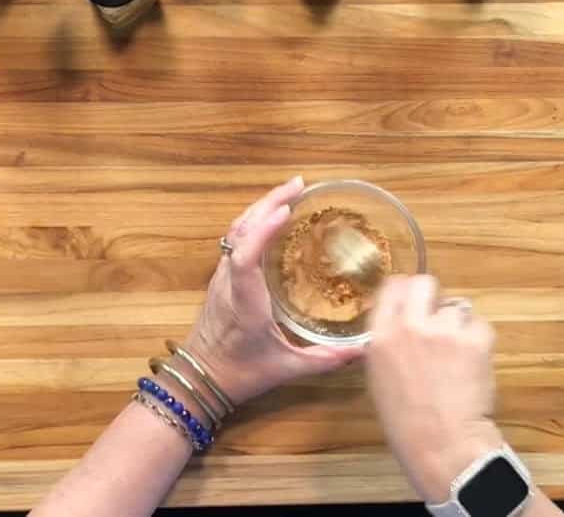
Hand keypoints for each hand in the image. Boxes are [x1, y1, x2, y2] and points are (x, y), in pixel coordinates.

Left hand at [181, 176, 362, 406]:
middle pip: (240, 232)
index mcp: (245, 303)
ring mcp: (222, 277)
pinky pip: (235, 240)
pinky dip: (254, 221)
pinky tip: (272, 217)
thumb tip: (363, 350)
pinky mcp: (221, 278)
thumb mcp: (286, 368)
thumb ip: (325, 359)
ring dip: (259, 207)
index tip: (285, 211)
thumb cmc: (240, 374)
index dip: (262, 231)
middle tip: (298, 185)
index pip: (246, 259)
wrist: (199, 379)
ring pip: (235, 231)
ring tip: (289, 193)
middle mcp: (230, 283)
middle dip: (267, 203)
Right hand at [366, 275, 503, 503]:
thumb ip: (389, 343)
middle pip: (424, 283)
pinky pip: (480, 326)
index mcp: (381, 337)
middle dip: (434, 296)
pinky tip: (473, 366)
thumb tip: (404, 323)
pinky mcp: (474, 339)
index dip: (405, 291)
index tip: (413, 301)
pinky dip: (479, 342)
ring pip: (457, 307)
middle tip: (440, 320)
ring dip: (459, 325)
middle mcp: (410, 326)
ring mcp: (444, 330)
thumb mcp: (381, 379)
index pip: (392, 287)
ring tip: (458, 357)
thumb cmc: (408, 423)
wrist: (443, 445)